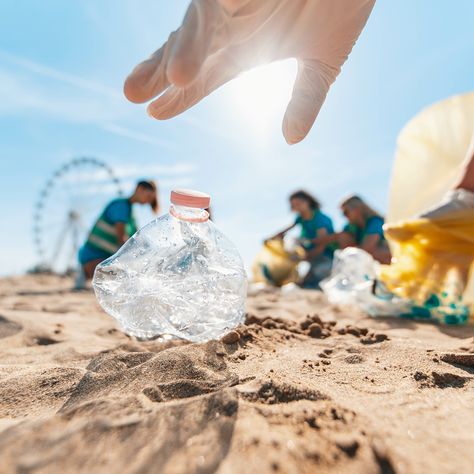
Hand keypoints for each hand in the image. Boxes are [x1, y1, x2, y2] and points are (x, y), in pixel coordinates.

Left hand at [124, 0, 374, 143]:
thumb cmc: (340, 3)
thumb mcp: (323, 62)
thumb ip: (305, 99)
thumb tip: (292, 140)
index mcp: (242, 49)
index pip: (202, 79)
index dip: (179, 96)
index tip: (156, 112)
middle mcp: (232, 25)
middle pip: (184, 51)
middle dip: (158, 71)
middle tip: (131, 94)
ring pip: (198, 23)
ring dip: (184, 48)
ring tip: (172, 76)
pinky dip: (208, 18)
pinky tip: (192, 47)